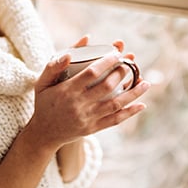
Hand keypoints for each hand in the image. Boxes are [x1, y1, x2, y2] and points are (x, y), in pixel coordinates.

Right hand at [26, 44, 148, 151]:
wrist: (44, 134)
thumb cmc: (44, 103)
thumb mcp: (42, 82)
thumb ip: (54, 65)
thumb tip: (71, 53)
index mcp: (67, 91)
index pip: (91, 73)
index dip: (107, 62)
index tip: (117, 53)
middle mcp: (79, 105)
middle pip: (106, 87)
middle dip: (122, 73)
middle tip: (131, 63)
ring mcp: (88, 118)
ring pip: (115, 104)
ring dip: (133, 93)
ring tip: (146, 82)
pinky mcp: (93, 128)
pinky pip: (115, 120)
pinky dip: (130, 112)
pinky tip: (141, 104)